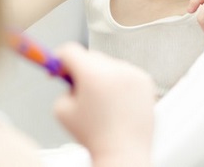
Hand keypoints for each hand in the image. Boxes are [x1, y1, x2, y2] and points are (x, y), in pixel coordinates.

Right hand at [53, 43, 154, 165]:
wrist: (124, 153)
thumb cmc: (95, 137)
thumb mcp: (62, 111)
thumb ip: (62, 88)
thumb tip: (66, 74)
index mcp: (91, 74)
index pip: (71, 50)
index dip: (60, 58)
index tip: (58, 66)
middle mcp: (114, 69)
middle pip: (90, 57)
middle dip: (82, 70)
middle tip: (79, 88)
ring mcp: (132, 73)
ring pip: (109, 65)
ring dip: (102, 76)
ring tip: (102, 103)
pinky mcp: (145, 80)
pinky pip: (126, 73)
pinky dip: (119, 83)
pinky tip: (117, 103)